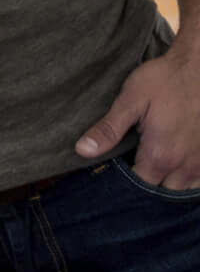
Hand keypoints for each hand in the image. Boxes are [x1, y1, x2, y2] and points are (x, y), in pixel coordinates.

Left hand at [76, 30, 199, 189]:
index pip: (139, 186)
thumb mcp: (131, 100)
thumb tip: (82, 151)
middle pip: (162, 191)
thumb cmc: (165, 80)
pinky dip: (187, 175)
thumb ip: (109, 129)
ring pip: (183, 188)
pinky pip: (199, 179)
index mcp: (161, 155)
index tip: (114, 168)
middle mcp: (187, 166)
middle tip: (131, 163)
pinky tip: (174, 160)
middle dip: (146, 182)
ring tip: (152, 162)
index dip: (124, 182)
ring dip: (168, 181)